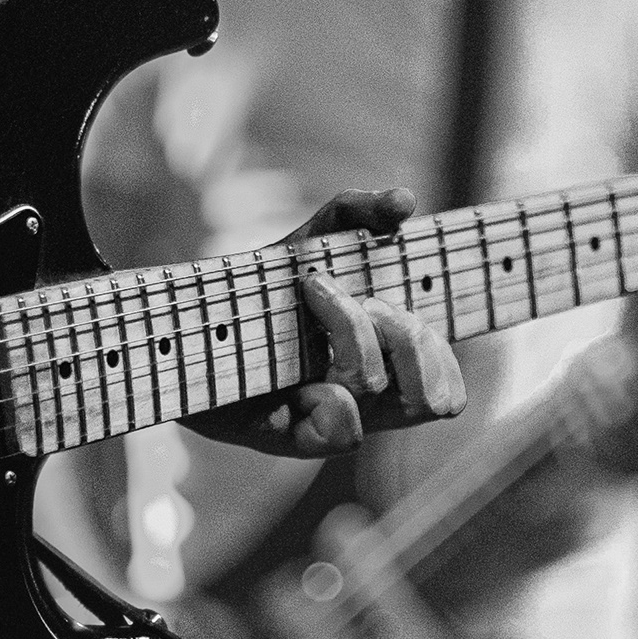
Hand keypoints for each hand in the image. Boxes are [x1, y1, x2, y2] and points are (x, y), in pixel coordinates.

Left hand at [192, 187, 466, 458]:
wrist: (191, 318)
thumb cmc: (266, 284)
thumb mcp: (314, 236)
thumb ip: (360, 212)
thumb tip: (407, 200)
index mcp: (384, 369)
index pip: (446, 393)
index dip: (439, 359)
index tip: (398, 311)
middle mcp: (364, 406)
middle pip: (430, 398)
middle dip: (407, 336)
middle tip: (362, 300)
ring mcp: (327, 424)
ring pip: (378, 393)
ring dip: (356, 334)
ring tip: (318, 295)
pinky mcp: (288, 437)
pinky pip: (341, 430)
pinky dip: (327, 395)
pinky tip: (294, 372)